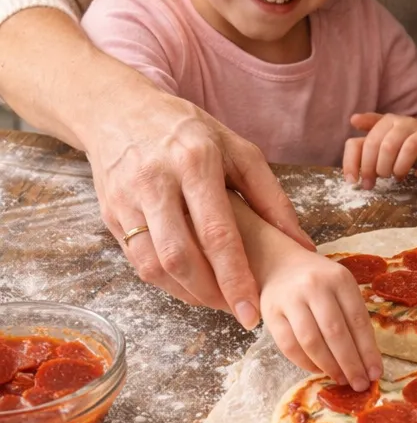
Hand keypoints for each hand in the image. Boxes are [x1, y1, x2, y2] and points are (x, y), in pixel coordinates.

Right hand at [86, 83, 312, 326]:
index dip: (235, 277)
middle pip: (180, 256)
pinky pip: (136, 260)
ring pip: (153, 265)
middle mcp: (157, 180)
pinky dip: (165, 281)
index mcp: (196, 160)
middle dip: (211, 294)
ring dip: (186, 293)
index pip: (217, 232)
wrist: (120, 111)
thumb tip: (301, 243)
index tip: (251, 310)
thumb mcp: (238, 149)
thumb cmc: (189, 131)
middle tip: (236, 311)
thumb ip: (271, 196)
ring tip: (216, 300)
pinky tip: (188, 283)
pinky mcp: (110, 213)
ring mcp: (128, 199)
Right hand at [257, 239, 382, 387]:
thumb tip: (368, 361)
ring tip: (341, 379)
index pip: (357, 320)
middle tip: (360, 384)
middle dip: (350, 363)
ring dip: (329, 366)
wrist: (280, 264)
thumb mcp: (340, 288)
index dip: (368, 350)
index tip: (375, 373)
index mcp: (339, 279)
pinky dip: (305, 363)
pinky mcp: (271, 312)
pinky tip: (317, 370)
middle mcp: (315, 286)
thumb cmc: (318, 282)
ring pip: (312, 341)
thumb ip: (352, 317)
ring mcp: (290, 298)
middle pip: (336, 332)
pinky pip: (289, 345)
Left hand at [342, 113, 416, 187]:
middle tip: (381, 178)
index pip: (366, 142)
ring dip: (400, 168)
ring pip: (409, 148)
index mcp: (388, 121)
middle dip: (380, 168)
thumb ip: (365, 138)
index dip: (356, 164)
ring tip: (398, 176)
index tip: (355, 181)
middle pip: (387, 146)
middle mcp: (407, 122)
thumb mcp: (383, 140)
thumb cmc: (405, 144)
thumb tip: (353, 120)